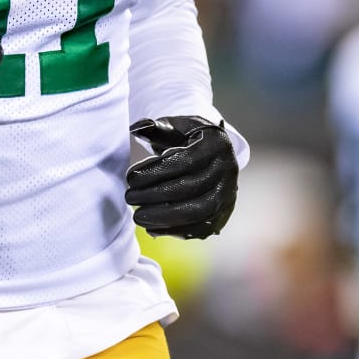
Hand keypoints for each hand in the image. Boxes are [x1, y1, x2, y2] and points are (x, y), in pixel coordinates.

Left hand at [126, 115, 237, 238]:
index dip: (156, 171)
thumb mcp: (175, 127)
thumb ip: (155, 127)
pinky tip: (152, 227)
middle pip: (190, 188)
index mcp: (216, 144)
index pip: (185, 161)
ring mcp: (228, 194)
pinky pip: (200, 228)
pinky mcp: (223, 214)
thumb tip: (136, 129)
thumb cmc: (187, 139)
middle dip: (155, 195)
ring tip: (138, 215)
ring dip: (163, 216)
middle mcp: (228, 170)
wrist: (212, 156)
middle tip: (129, 197)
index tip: (130, 178)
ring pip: (197, 212)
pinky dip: (174, 230)